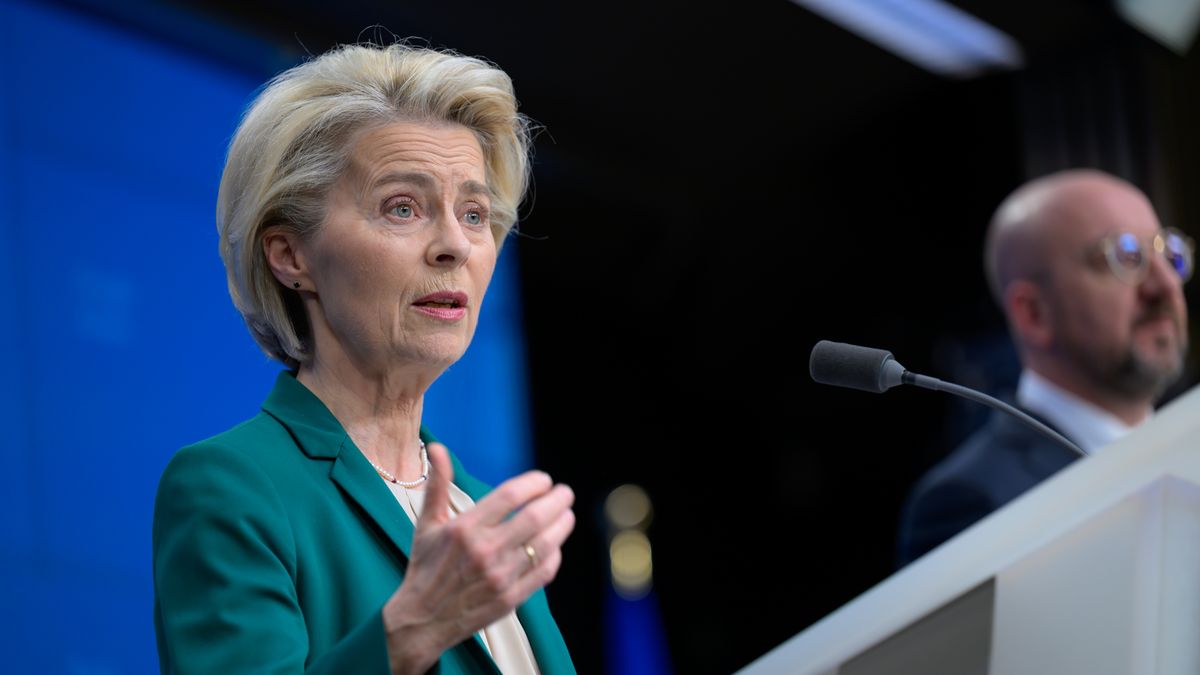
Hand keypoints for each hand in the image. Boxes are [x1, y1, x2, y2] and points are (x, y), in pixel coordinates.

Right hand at [382, 442, 574, 673]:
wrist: (421, 620)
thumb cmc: (425, 567)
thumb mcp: (427, 524)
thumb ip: (438, 484)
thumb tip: (437, 448)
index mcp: (464, 528)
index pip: (510, 495)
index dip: (533, 483)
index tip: (544, 480)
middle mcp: (484, 551)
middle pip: (535, 517)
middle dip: (557, 500)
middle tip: (565, 492)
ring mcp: (499, 577)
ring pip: (545, 545)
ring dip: (562, 525)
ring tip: (566, 514)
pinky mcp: (510, 598)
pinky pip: (543, 572)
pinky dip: (554, 555)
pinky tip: (554, 546)